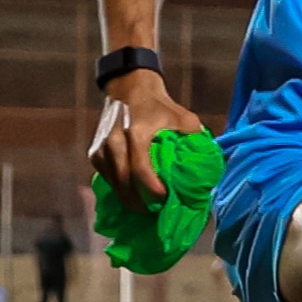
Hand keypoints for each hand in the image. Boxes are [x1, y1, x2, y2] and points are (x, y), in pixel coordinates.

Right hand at [89, 71, 206, 206]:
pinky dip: (120, 190)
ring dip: (130, 199)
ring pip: (114, 184)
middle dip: (140, 202)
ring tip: (148, 209)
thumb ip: (195, 141)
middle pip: (124, 183)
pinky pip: (108, 179)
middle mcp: (114, 142)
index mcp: (136, 133)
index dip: (152, 188)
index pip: (140, 169)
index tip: (164, 200)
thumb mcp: (185, 118)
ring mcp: (101, 149)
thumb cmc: (160, 106)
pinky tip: (135, 197)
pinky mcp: (94, 154)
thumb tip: (206, 168)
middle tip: (157, 212)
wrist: (128, 88)